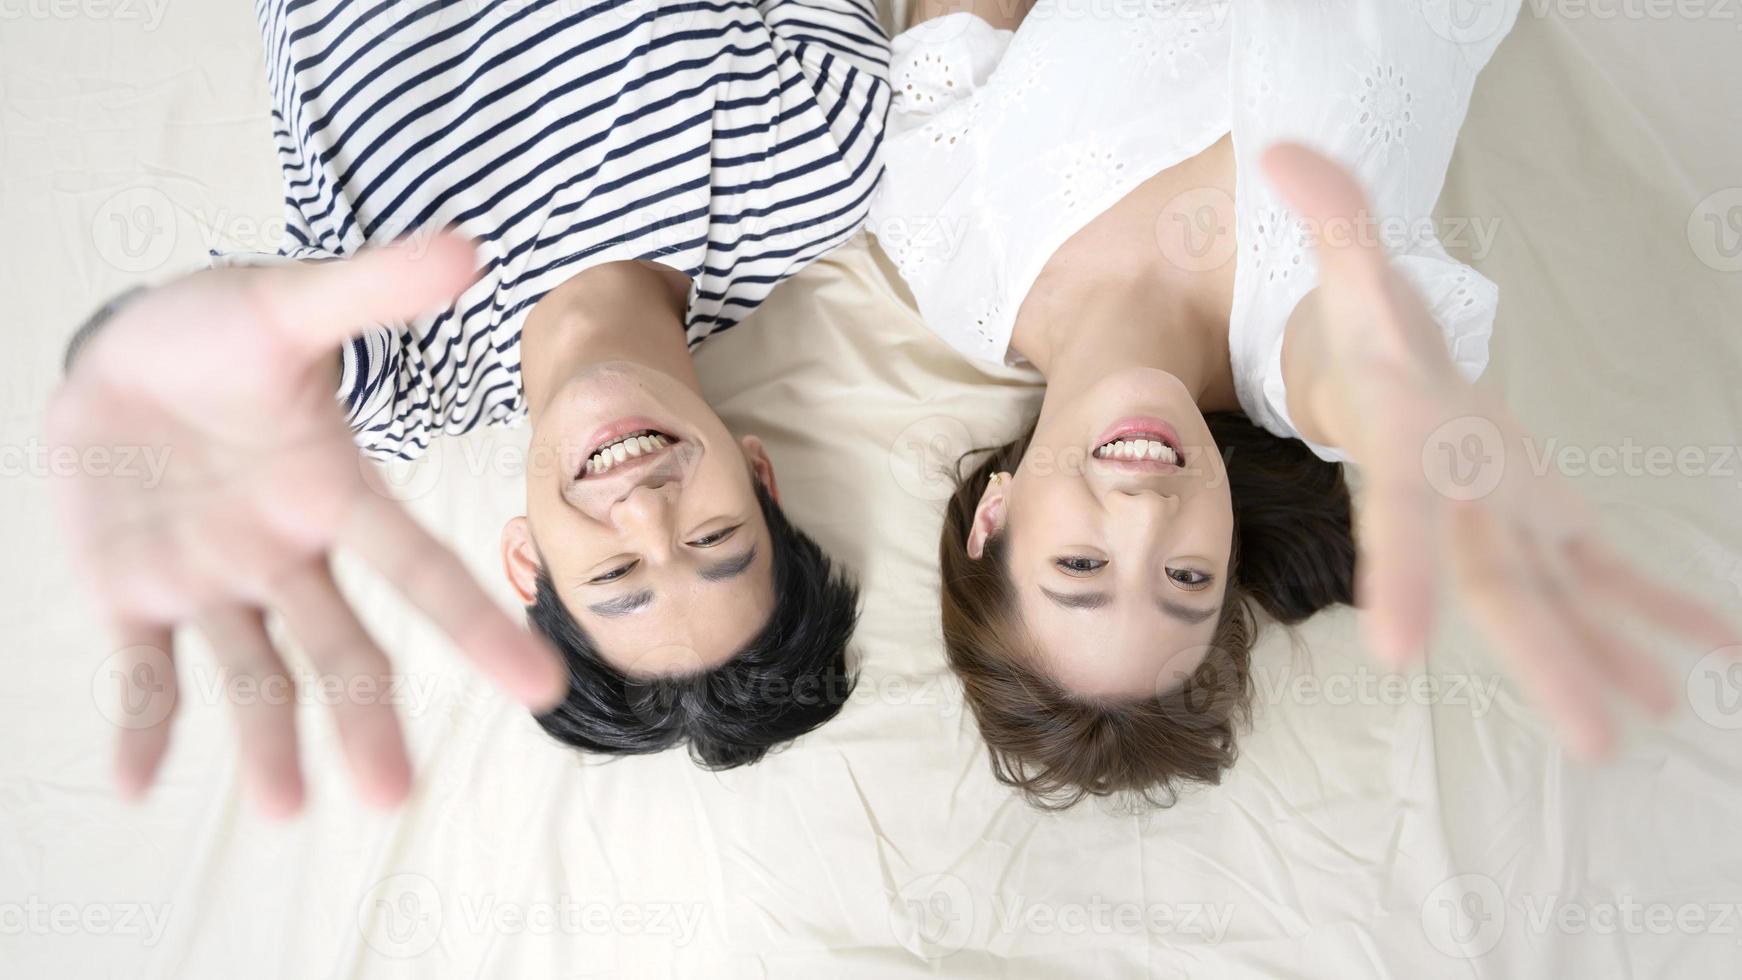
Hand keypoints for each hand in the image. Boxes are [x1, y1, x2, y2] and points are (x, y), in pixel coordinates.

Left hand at [48, 237, 566, 814]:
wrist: (123, 355)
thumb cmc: (222, 333)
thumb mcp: (287, 305)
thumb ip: (371, 287)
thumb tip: (472, 247)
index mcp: (336, 494)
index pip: (416, 566)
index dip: (473, 625)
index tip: (538, 688)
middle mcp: (288, 554)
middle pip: (339, 646)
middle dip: (365, 718)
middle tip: (389, 795)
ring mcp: (212, 581)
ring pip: (252, 674)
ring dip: (268, 743)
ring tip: (285, 811)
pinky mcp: (134, 594)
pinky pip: (144, 671)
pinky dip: (143, 726)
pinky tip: (143, 785)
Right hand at [1263, 143, 1738, 758]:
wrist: (1377, 390)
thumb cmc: (1364, 337)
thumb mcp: (1352, 270)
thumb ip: (1331, 215)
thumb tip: (1279, 152)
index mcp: (1411, 449)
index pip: (1400, 515)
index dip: (1396, 574)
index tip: (1397, 649)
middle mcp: (1456, 501)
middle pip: (1498, 588)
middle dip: (1546, 661)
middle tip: (1593, 740)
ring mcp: (1504, 519)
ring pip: (1556, 599)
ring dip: (1607, 657)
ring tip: (1655, 712)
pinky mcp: (1546, 518)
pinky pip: (1606, 572)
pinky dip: (1660, 610)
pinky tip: (1714, 649)